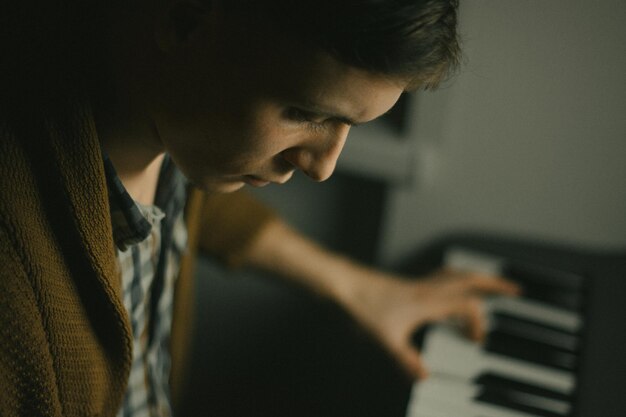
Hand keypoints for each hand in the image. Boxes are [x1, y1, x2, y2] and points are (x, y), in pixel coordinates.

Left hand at [340, 267, 519, 379]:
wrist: (346, 285)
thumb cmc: (366, 307)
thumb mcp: (387, 340)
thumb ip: (407, 360)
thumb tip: (425, 378)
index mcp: (428, 301)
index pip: (467, 304)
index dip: (478, 322)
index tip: (477, 340)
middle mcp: (428, 288)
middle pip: (469, 278)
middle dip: (494, 284)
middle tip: (514, 289)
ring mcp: (420, 283)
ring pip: (456, 273)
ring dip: (476, 278)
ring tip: (490, 285)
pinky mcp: (410, 283)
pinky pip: (442, 277)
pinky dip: (455, 281)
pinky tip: (451, 292)